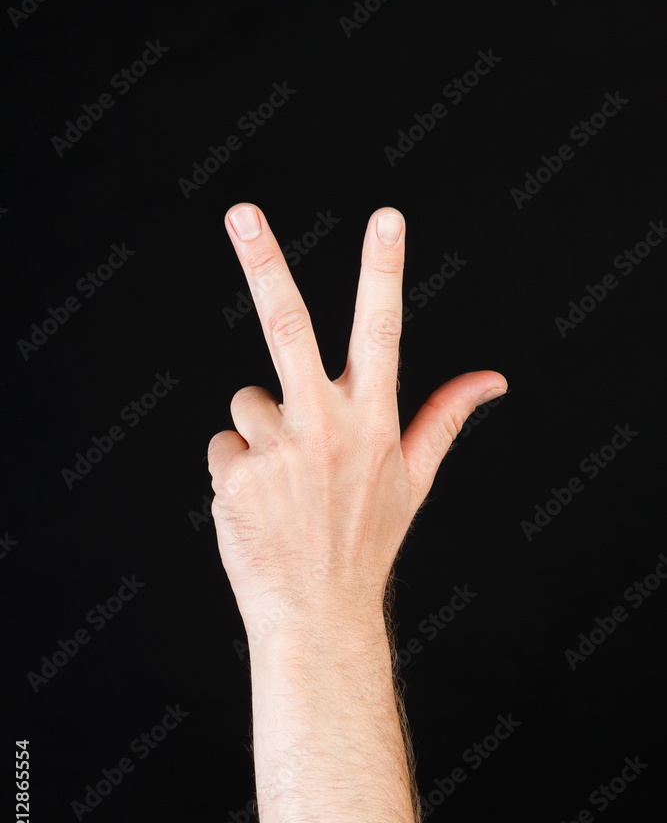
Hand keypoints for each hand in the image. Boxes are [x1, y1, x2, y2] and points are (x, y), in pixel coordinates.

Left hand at [208, 203, 506, 639]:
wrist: (316, 612)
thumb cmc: (367, 541)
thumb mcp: (415, 478)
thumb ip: (447, 416)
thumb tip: (494, 377)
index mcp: (374, 420)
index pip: (381, 330)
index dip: (383, 269)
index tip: (387, 217)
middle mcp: (327, 426)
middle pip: (287, 325)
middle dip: (263, 260)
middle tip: (241, 210)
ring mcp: (278, 450)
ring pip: (247, 400)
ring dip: (260, 431)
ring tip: (285, 484)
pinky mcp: (236, 474)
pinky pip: (224, 444)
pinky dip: (237, 467)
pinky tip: (260, 505)